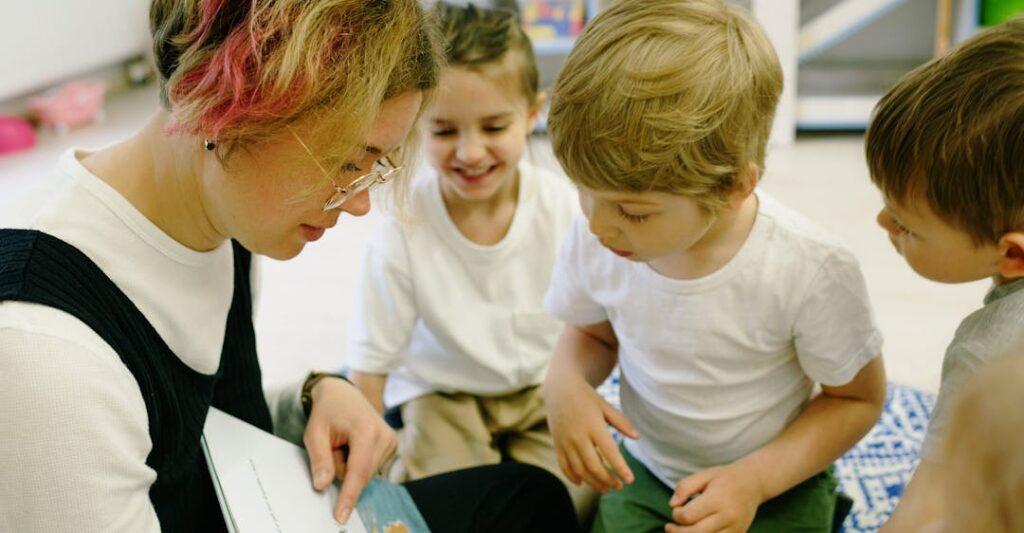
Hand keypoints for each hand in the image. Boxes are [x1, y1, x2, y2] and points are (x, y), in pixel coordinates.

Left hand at [302, 377, 396, 523]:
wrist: (343, 394)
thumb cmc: (328, 411)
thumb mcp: (314, 432)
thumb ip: (319, 459)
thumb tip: (323, 486)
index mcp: (366, 430)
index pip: (358, 471)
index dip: (349, 495)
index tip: (342, 515)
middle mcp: (385, 436)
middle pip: (360, 475)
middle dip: (341, 468)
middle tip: (333, 445)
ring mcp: (392, 441)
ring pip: (365, 474)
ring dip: (349, 465)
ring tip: (344, 443)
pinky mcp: (392, 446)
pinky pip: (370, 468)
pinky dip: (357, 462)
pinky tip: (353, 445)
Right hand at [544, 375, 639, 492]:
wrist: (559, 389)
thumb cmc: (586, 397)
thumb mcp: (605, 406)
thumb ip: (621, 422)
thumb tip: (637, 437)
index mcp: (594, 426)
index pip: (610, 452)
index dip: (620, 468)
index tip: (630, 480)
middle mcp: (578, 436)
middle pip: (594, 466)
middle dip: (608, 480)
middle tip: (619, 486)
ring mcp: (566, 442)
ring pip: (580, 470)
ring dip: (593, 482)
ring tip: (605, 488)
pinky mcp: (557, 445)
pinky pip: (564, 466)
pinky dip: (573, 477)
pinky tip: (582, 482)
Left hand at [666, 463, 764, 532]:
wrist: (753, 484)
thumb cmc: (724, 478)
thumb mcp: (703, 475)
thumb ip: (684, 487)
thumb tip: (672, 505)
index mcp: (717, 499)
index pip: (688, 516)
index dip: (676, 515)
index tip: (677, 509)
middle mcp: (727, 517)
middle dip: (677, 532)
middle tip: (670, 527)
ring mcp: (734, 529)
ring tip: (682, 531)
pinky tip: (697, 532)